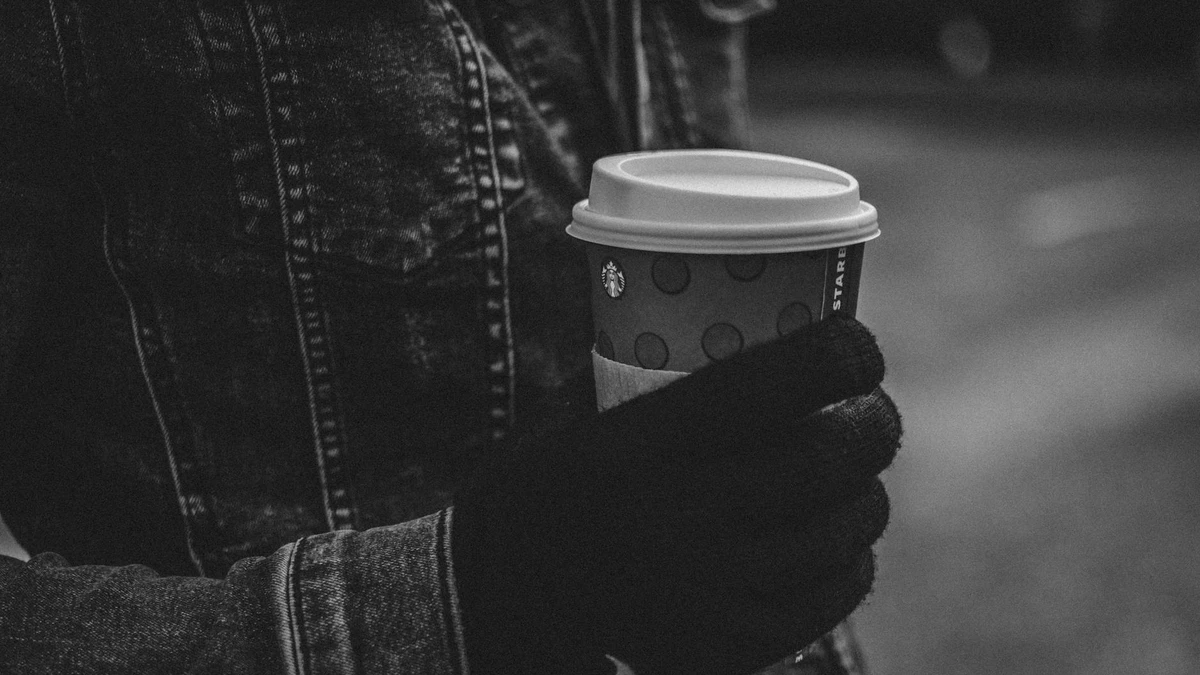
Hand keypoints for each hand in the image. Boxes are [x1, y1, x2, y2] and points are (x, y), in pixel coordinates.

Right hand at [452, 314, 900, 674]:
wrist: (507, 595)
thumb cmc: (559, 485)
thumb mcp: (592, 422)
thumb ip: (679, 394)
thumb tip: (791, 354)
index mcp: (635, 446)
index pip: (773, 383)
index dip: (843, 354)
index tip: (860, 346)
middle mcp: (675, 519)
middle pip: (826, 457)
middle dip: (876, 424)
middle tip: (872, 415)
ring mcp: (707, 593)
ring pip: (844, 526)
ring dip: (867, 493)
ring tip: (853, 481)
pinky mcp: (730, 647)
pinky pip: (835, 590)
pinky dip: (853, 558)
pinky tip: (839, 542)